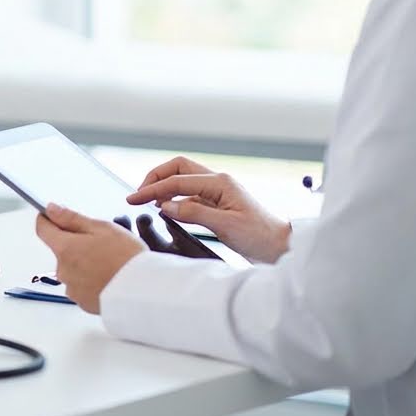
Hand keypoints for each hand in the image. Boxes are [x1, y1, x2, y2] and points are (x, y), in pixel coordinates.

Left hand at [35, 203, 143, 313]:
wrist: (144, 292)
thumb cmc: (127, 258)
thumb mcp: (102, 228)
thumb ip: (72, 218)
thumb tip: (51, 210)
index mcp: (65, 248)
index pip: (43, 229)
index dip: (48, 219)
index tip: (55, 216)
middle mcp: (63, 270)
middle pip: (61, 250)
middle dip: (75, 244)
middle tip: (100, 243)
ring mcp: (72, 289)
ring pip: (72, 269)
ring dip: (83, 264)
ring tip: (109, 263)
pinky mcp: (83, 303)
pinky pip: (81, 286)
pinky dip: (90, 281)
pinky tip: (109, 278)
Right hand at [128, 156, 291, 263]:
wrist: (282, 247)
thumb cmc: (260, 237)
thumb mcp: (226, 227)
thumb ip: (194, 213)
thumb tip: (166, 205)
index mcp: (220, 182)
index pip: (176, 181)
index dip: (151, 189)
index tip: (132, 199)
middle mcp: (218, 182)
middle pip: (178, 168)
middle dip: (156, 178)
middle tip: (139, 195)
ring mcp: (219, 191)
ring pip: (183, 180)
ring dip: (164, 187)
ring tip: (148, 202)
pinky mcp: (219, 204)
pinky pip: (191, 195)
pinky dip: (175, 199)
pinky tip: (168, 210)